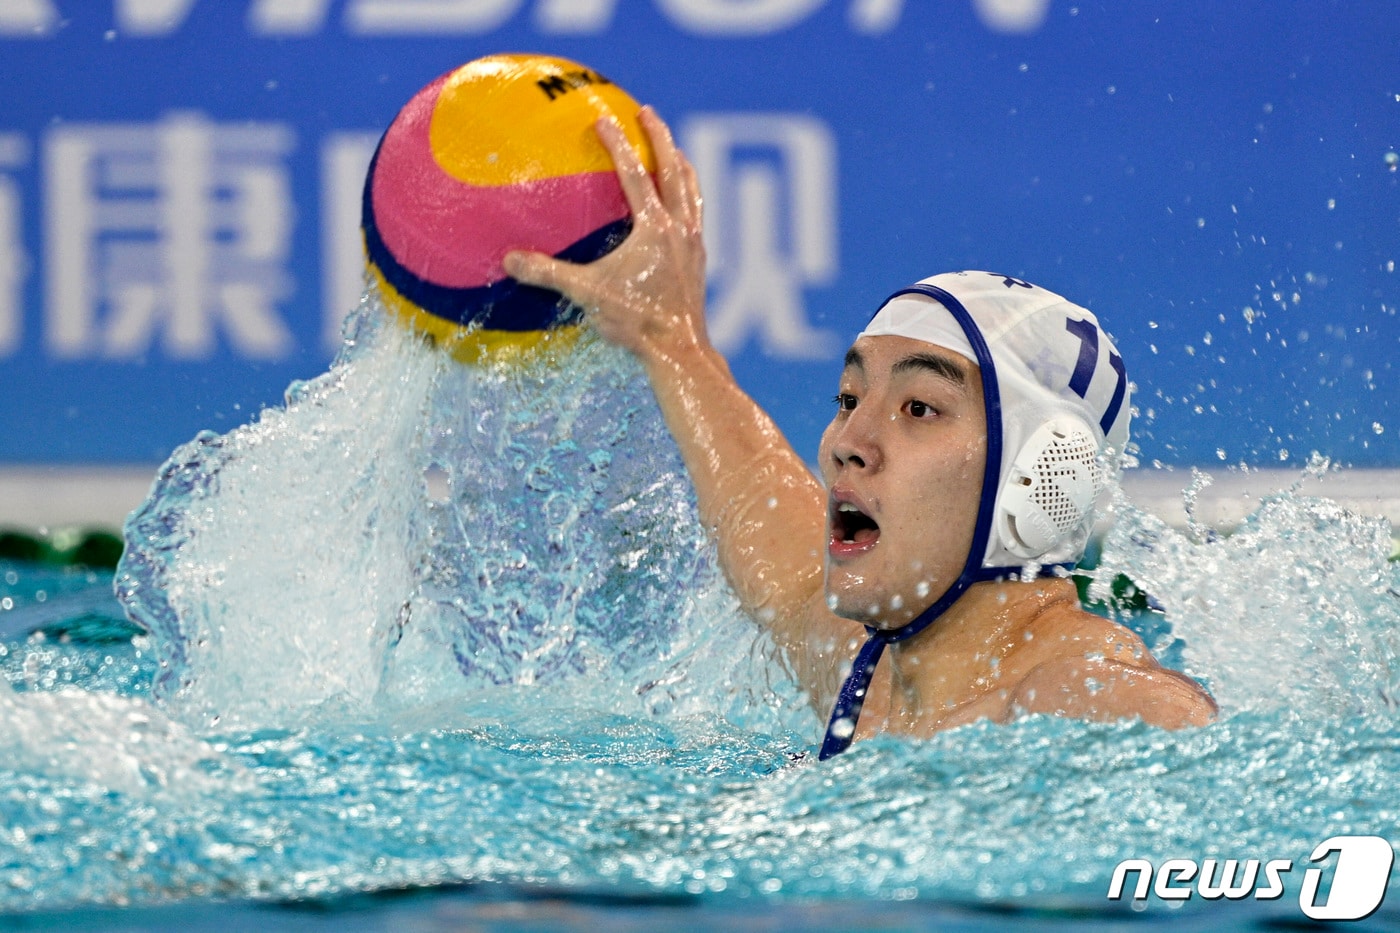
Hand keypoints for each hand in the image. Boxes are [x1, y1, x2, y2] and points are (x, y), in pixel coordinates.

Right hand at [503, 107, 708, 363]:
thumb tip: (508, 260)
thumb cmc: (635, 322)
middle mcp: (679, 230)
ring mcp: (694, 245)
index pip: (634, 175)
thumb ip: (548, 274)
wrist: (679, 352)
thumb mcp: (587, 294)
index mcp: (654, 229)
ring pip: (692, 193)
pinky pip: (695, 218)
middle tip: (647, 112)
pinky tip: (681, 207)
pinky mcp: (700, 263)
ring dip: (682, 166)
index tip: (603, 119)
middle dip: (660, 138)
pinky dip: (688, 200)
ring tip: (676, 151)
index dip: (617, 145)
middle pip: (674, 170)